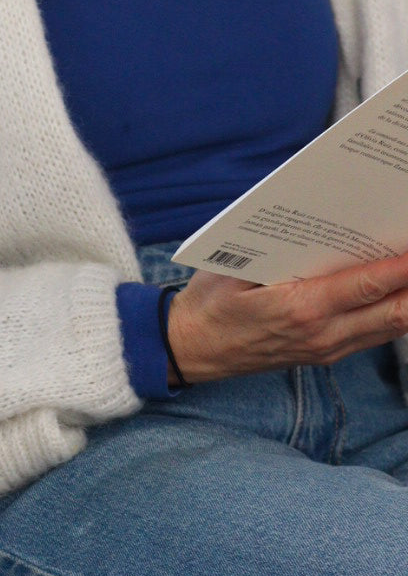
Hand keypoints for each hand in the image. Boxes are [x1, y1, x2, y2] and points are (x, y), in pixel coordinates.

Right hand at [166, 250, 407, 383]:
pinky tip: (402, 290)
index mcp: (300, 308)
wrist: (188, 350)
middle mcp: (321, 335)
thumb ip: (281, 249)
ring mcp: (325, 349)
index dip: (406, 265)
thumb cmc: (208, 305)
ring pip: (391, 326)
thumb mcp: (234, 268)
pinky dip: (395, 311)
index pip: (370, 284)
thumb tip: (325, 221)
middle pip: (396, 311)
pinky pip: (373, 335)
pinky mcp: (324, 354)